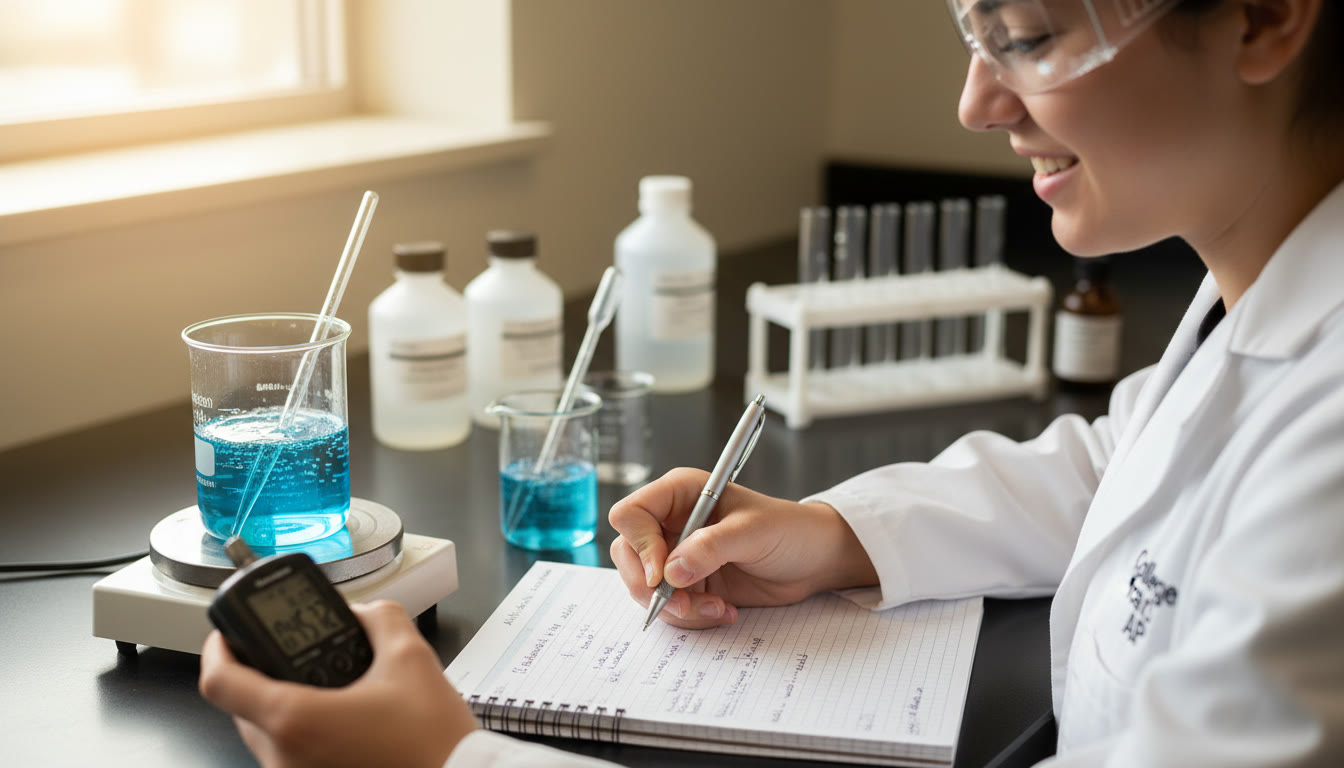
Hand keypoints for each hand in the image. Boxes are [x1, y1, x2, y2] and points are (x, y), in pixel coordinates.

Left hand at [199, 600, 476, 767]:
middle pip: (241, 706)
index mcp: (296, 719)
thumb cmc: (432, 742)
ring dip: (285, 703)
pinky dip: (305, 730)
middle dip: (260, 673)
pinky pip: (291, 753)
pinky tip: (344, 716)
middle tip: (288, 651)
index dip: (216, 648)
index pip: (220, 681)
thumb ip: (381, 619)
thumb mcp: (412, 660)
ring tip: (328, 683)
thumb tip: (365, 613)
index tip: (227, 633)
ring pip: (267, 733)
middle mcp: (285, 756)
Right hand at [609, 468, 876, 629]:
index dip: (639, 545)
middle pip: (627, 556)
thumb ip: (711, 547)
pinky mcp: (689, 584)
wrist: (813, 560)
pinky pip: (670, 607)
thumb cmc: (789, 530)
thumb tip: (671, 572)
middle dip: (651, 587)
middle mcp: (671, 523)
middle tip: (683, 604)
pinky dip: (693, 617)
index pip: (632, 515)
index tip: (662, 574)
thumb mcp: (752, 532)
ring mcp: (677, 556)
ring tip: (717, 608)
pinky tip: (725, 610)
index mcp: (680, 494)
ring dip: (677, 608)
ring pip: (645, 588)